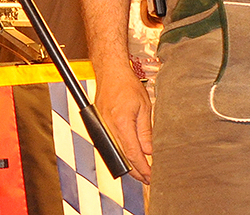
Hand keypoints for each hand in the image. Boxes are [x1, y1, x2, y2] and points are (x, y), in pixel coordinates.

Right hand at [94, 63, 153, 182]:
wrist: (110, 71)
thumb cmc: (126, 84)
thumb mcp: (144, 107)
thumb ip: (146, 131)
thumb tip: (149, 151)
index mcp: (121, 123)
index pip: (133, 154)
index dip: (143, 168)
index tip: (151, 176)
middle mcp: (108, 127)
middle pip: (122, 158)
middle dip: (135, 172)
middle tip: (148, 179)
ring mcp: (101, 126)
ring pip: (115, 153)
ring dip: (127, 164)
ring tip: (141, 170)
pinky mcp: (98, 124)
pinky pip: (109, 144)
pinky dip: (120, 152)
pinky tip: (128, 156)